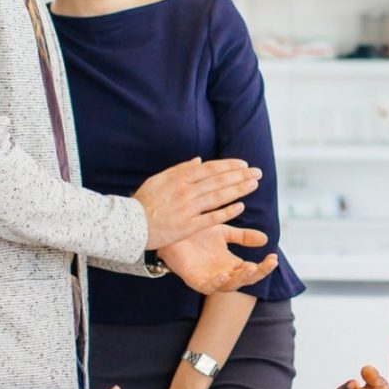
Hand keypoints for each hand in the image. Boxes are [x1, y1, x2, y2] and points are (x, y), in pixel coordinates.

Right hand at [134, 158, 261, 250]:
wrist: (130, 224)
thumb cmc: (144, 201)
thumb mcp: (159, 179)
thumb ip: (180, 169)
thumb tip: (199, 161)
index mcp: (179, 178)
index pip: (210, 169)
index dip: (229, 166)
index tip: (244, 165)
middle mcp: (185, 191)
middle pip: (218, 181)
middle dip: (240, 176)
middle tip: (258, 173)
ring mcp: (187, 209)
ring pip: (218, 197)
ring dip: (238, 190)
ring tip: (254, 185)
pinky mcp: (187, 227)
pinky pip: (211, 218)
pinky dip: (226, 212)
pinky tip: (241, 207)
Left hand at [159, 224, 276, 295]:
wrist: (170, 231)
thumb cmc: (195, 233)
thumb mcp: (223, 232)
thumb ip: (243, 236)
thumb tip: (266, 239)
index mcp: (230, 264)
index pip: (252, 269)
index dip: (264, 266)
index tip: (273, 257)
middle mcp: (221, 273)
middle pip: (244, 280)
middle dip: (258, 273)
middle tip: (269, 263)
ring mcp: (208, 278)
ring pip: (229, 286)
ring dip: (241, 278)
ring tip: (251, 268)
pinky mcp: (193, 279)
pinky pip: (207, 287)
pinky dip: (216, 282)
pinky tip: (224, 274)